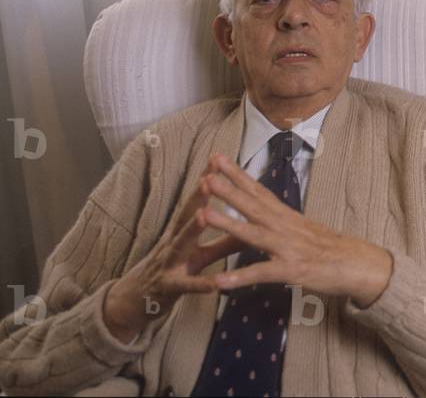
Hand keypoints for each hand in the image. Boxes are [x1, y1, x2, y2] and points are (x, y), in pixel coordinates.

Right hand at [102, 158, 242, 342]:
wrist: (135, 303)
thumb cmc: (173, 272)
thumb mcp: (200, 254)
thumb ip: (225, 240)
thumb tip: (252, 224)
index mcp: (183, 232)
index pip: (196, 202)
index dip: (206, 181)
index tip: (218, 159)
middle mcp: (174, 242)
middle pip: (185, 216)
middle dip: (197, 197)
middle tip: (209, 177)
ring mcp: (168, 264)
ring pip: (180, 244)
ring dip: (191, 229)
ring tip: (204, 215)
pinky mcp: (169, 288)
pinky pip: (186, 286)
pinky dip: (200, 284)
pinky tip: (215, 283)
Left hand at [200, 154, 393, 307]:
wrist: (361, 266)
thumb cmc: (334, 250)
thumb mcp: (306, 230)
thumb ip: (283, 222)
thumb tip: (266, 213)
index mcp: (287, 217)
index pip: (259, 190)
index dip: (237, 174)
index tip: (217, 158)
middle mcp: (286, 227)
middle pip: (253, 205)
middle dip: (228, 189)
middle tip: (205, 174)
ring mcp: (288, 248)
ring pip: (253, 233)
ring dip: (227, 223)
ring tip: (202, 214)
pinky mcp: (292, 270)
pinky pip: (262, 273)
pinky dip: (240, 277)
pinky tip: (219, 281)